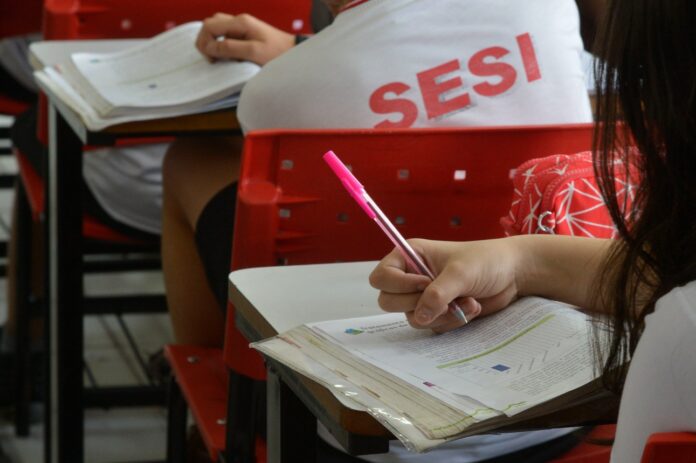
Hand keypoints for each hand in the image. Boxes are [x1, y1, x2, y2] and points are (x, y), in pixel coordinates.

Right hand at [196, 13, 294, 65]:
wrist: (294, 53)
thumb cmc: (277, 53)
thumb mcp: (253, 52)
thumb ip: (230, 48)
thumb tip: (209, 47)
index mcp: (240, 22)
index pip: (209, 26)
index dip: (205, 43)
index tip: (212, 60)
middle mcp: (239, 21)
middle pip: (210, 25)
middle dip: (206, 42)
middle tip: (213, 60)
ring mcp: (242, 27)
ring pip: (217, 30)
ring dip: (214, 44)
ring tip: (221, 59)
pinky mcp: (245, 35)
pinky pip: (226, 36)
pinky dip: (222, 46)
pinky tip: (230, 57)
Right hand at [369, 238, 523, 332]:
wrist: (513, 275)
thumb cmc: (486, 261)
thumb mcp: (460, 273)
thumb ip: (437, 294)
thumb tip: (420, 316)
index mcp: (409, 256)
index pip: (381, 277)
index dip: (399, 285)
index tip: (425, 284)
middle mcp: (411, 276)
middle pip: (388, 301)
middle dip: (418, 303)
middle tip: (443, 295)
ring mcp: (423, 296)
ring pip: (412, 318)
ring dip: (441, 314)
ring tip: (466, 300)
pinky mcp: (437, 312)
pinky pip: (431, 326)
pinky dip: (452, 320)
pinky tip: (470, 306)